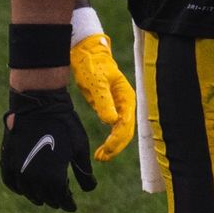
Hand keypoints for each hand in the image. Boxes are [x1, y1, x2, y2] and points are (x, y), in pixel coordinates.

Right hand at [1, 88, 95, 211]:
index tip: (72, 205)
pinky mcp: (7, 160)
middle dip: (54, 199)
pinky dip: (19, 187)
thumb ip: (84, 172)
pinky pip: (10, 182)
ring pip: (27, 192)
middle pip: (44, 198)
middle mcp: (33, 178)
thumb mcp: (80, 148)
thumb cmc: (64, 124)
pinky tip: (26, 186)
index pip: (61, 200)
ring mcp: (18, 169)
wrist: (40, 104)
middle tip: (61, 195)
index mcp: (53, 177)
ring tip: (46, 191)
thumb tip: (90, 189)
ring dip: (37, 194)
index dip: (68, 204)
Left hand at [70, 34, 136, 161]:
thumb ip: (104, 101)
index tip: (105, 150)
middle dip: (116, 147)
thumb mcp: (97, 82)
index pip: (126, 125)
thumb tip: (112, 122)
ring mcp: (119, 106)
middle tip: (101, 157)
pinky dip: (110, 139)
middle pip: (126, 131)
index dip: (117, 140)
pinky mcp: (110, 107)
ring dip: (113, 146)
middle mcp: (125, 103)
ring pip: (121, 131)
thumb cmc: (93, 65)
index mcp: (126, 97)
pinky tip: (102, 148)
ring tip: (100, 157)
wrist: (87, 54)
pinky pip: (114, 128)